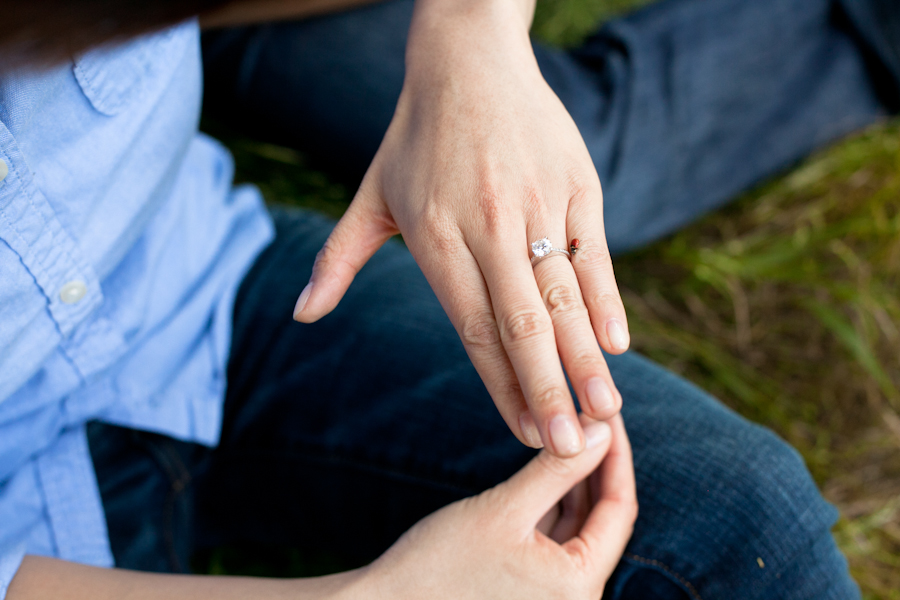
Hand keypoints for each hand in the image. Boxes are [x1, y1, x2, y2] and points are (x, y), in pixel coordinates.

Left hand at [292, 0, 629, 455]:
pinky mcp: (574, 183)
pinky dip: (606, 300)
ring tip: (604, 412)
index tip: (520, 432)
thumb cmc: (416, 136)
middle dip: (545, 390)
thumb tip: (301, 315)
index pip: (471, 327)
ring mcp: (536, 203)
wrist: (469, 58)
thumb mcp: (369, 195)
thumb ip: (337, 259)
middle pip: (520, 321)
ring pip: (563, 293)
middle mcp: (486, 223)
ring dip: (585, 358)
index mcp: (434, 235)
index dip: (498, 385)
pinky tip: (617, 345)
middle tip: (566, 447)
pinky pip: (593, 252)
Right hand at [362, 416, 636, 599]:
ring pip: (578, 529)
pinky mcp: (529, 589)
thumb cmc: (439, 565)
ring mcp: (551, 596)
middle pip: (602, 520)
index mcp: (579, 587)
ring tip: (571, 433)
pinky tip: (550, 469)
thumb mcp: (504, 509)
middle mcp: (574, 599)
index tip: (608, 414)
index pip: (618, 511)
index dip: (616, 456)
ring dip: (576, 483)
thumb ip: (557, 471)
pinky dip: (554, 506)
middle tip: (591, 415)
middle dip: (597, 466)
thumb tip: (601, 430)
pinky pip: (554, 541)